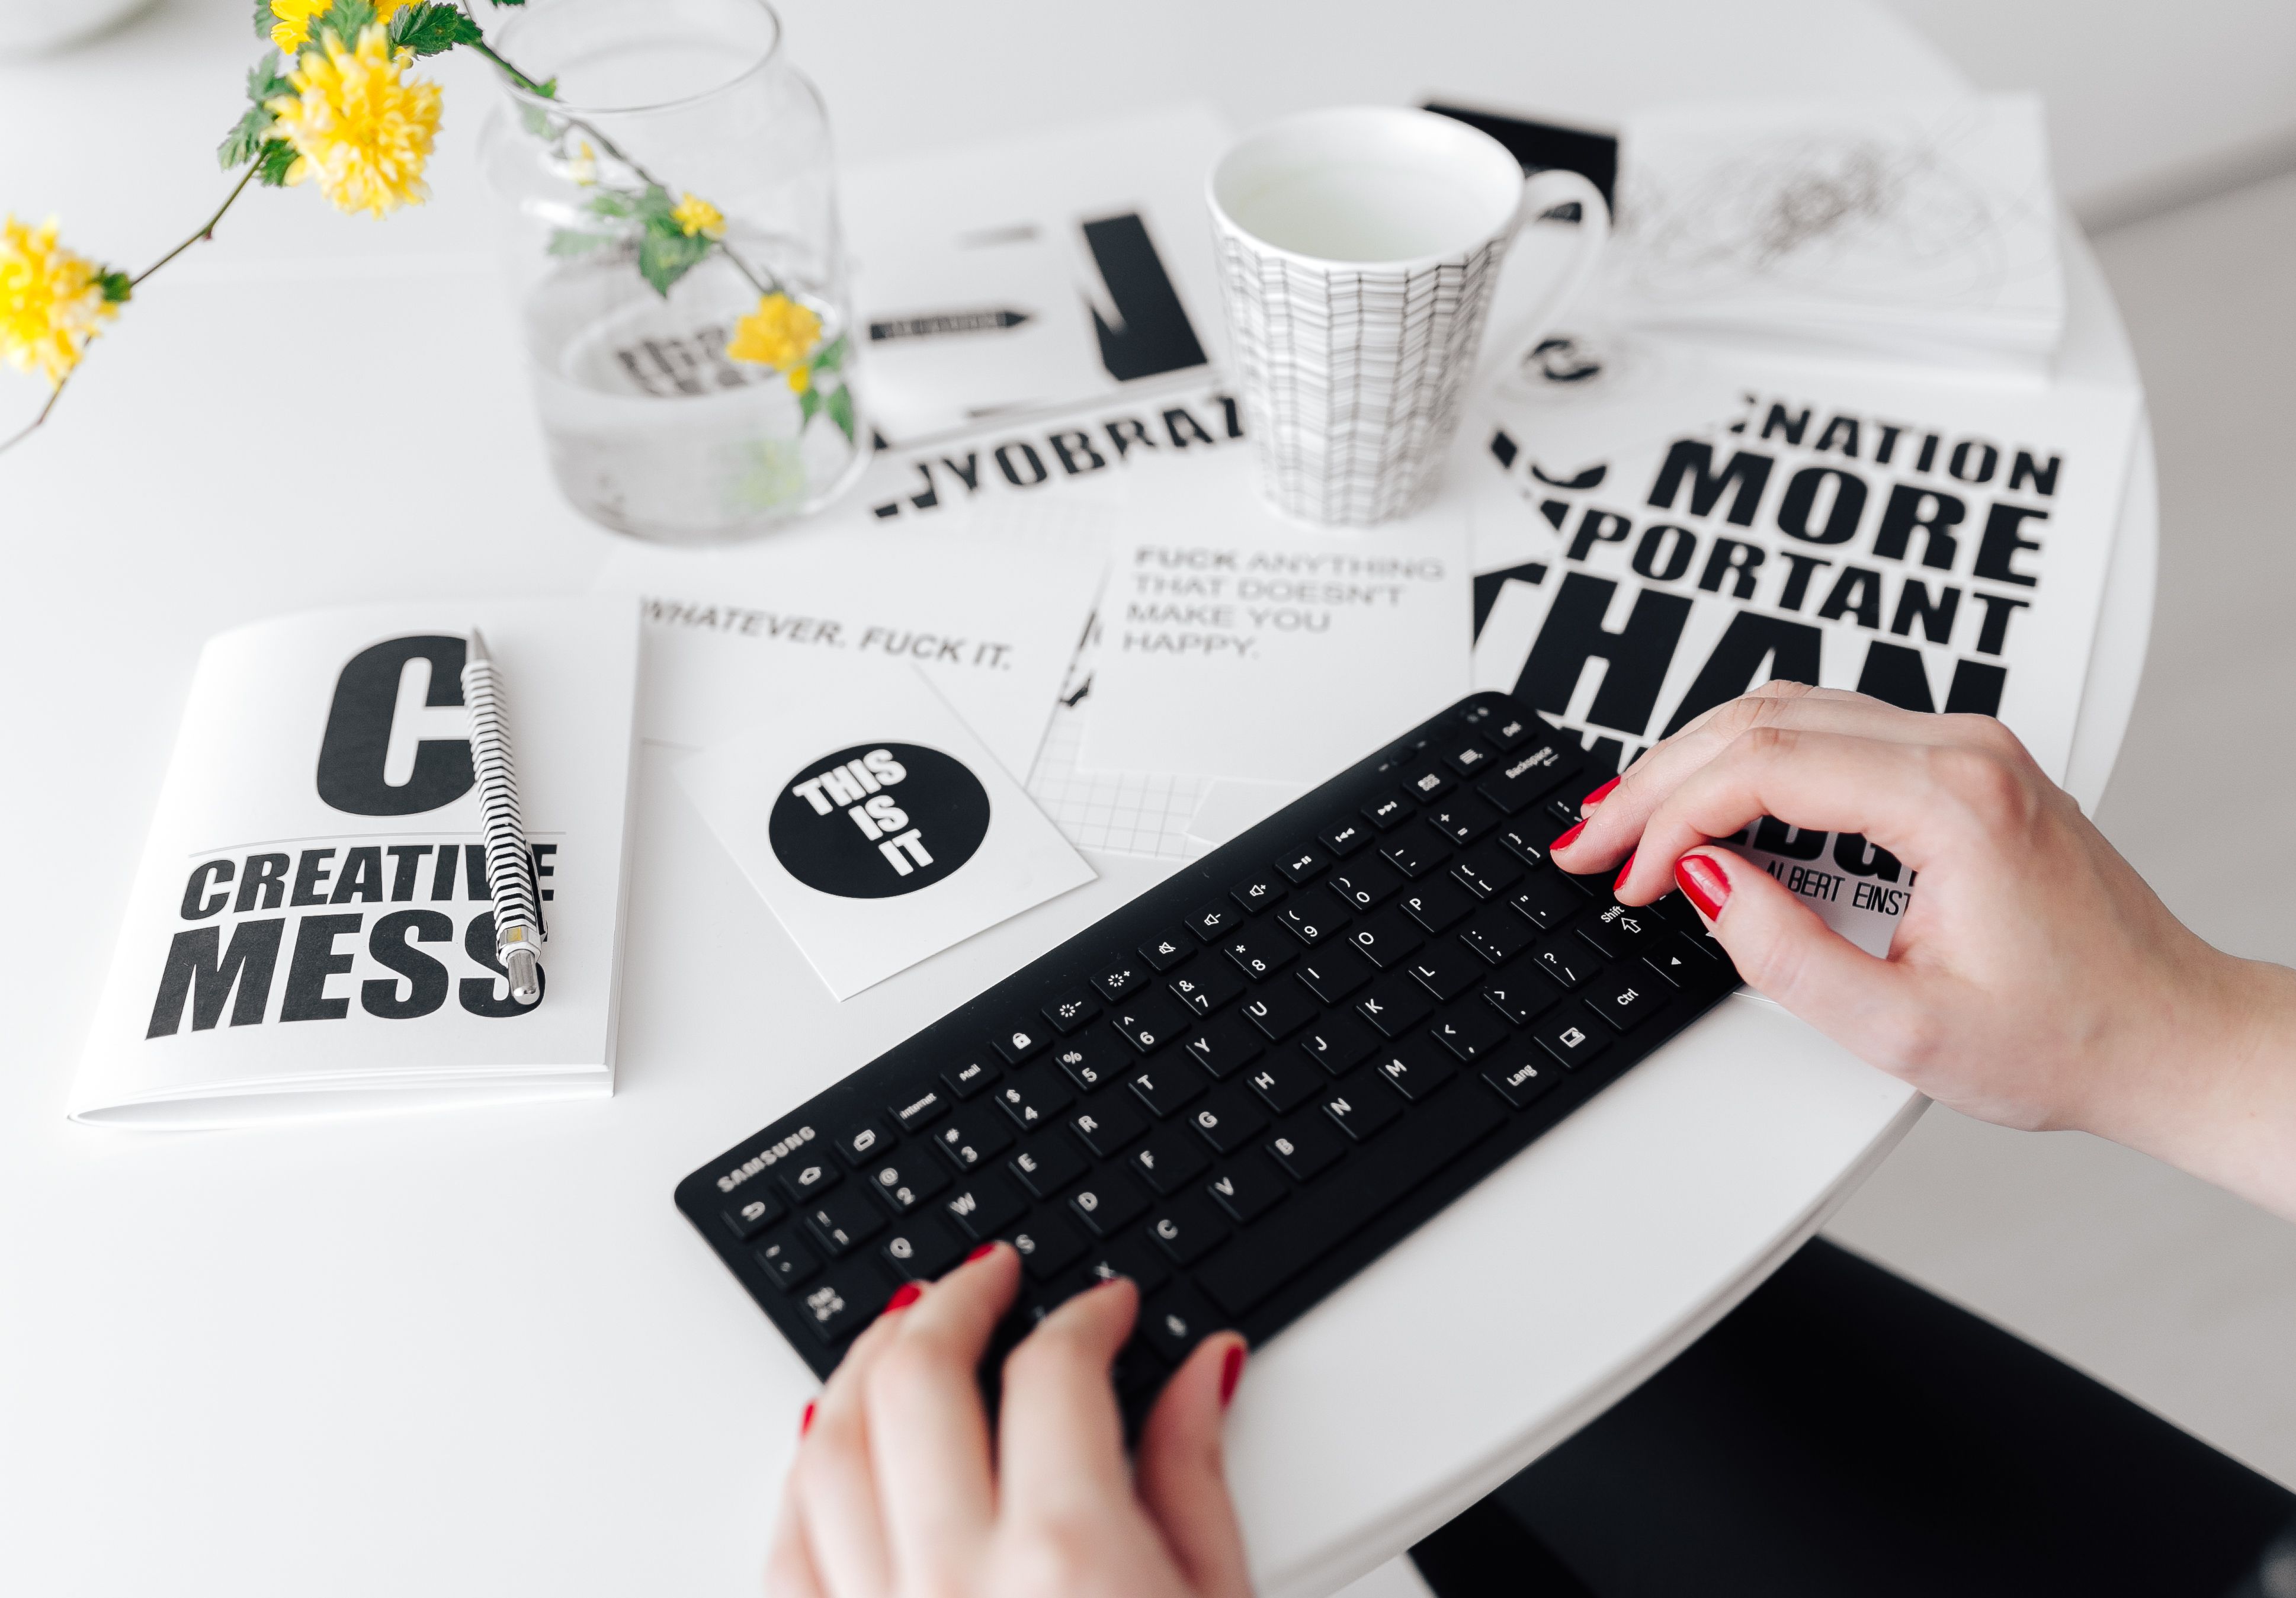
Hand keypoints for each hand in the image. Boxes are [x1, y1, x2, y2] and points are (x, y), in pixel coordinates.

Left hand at [768, 1244, 1251, 1597]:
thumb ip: (1196, 1479)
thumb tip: (1202, 1370)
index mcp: (1066, 1554)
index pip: (1054, 1374)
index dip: (1087, 1317)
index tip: (1106, 1309)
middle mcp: (955, 1580)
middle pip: (916, 1382)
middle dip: (955, 1301)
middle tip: (990, 1274)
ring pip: (828, 1453)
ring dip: (864, 1367)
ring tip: (905, 1329)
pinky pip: (785, 1553)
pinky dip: (802, 1482)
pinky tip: (830, 1444)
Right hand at [1553, 682, 2295, 1221]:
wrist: (2171, 1034)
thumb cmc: (2070, 1037)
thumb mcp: (1904, 1030)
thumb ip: (1787, 955)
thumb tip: (1702, 886)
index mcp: (1955, 800)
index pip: (1765, 766)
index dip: (1671, 817)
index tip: (1625, 875)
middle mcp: (1963, 750)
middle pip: (1763, 720)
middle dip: (1657, 782)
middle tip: (1590, 843)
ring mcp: (1965, 748)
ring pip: (1788, 712)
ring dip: (1694, 764)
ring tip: (1629, 827)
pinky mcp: (1959, 765)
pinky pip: (1827, 731)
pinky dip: (1748, 763)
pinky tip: (1707, 809)